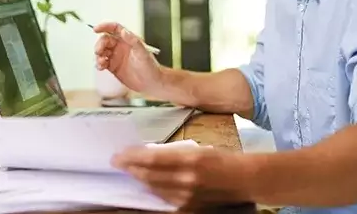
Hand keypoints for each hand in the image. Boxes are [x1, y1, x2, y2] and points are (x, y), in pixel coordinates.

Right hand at [93, 22, 162, 93]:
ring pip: (102, 51)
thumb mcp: (143, 53)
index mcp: (129, 40)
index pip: (115, 28)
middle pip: (105, 40)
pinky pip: (102, 62)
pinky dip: (99, 63)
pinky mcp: (113, 67)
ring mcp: (117, 56)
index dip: (105, 26)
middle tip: (98, 51)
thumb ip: (133, 41)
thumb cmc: (151, 67)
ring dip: (98, 55)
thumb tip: (124, 31)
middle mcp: (121, 47)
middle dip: (100, 44)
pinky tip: (101, 67)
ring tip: (100, 61)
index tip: (96, 29)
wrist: (151, 84)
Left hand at [111, 145, 254, 208]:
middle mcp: (185, 180)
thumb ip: (173, 153)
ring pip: (152, 188)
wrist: (240, 180)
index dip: (133, 156)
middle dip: (129, 168)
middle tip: (117, 161)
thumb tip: (150, 154)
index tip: (120, 153)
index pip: (152, 158)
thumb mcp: (196, 149)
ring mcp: (185, 196)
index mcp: (189, 160)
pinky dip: (151, 189)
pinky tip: (144, 182)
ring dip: (137, 178)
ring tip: (128, 170)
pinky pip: (162, 198)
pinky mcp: (187, 207)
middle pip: (148, 175)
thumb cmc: (219, 158)